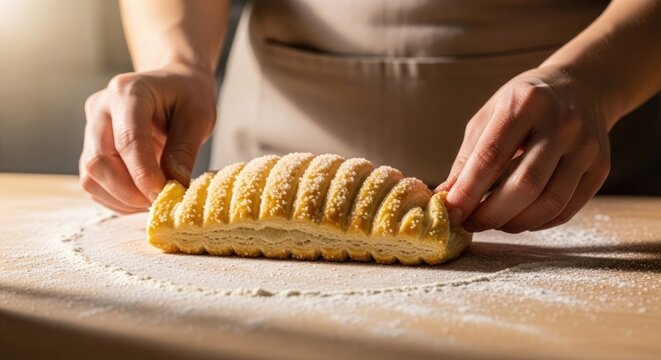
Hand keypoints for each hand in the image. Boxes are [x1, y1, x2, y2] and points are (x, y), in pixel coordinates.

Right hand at [79, 65, 216, 212]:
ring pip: (91, 176)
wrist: (175, 82)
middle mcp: (100, 108)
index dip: (143, 175)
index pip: (127, 141)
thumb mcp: (200, 116)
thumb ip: (184, 149)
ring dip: (122, 199)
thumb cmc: (189, 95)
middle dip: (129, 192)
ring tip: (154, 201)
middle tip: (160, 203)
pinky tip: (142, 198)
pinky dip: (116, 199)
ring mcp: (91, 128)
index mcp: (127, 92)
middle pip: (99, 161)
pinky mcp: (91, 148)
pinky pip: (94, 183)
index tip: (163, 196)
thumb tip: (173, 184)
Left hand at [438, 67, 610, 232]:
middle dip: (491, 214)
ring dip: (515, 223)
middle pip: (525, 185)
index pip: (491, 157)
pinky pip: (568, 208)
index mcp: (525, 103)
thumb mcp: (489, 116)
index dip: (468, 191)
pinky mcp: (601, 167)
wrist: (581, 87)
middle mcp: (561, 123)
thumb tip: (446, 198)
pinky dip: (539, 222)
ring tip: (493, 223)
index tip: (450, 213)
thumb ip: (468, 158)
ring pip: (550, 202)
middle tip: (470, 224)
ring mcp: (586, 146)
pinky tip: (520, 219)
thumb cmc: (523, 105)